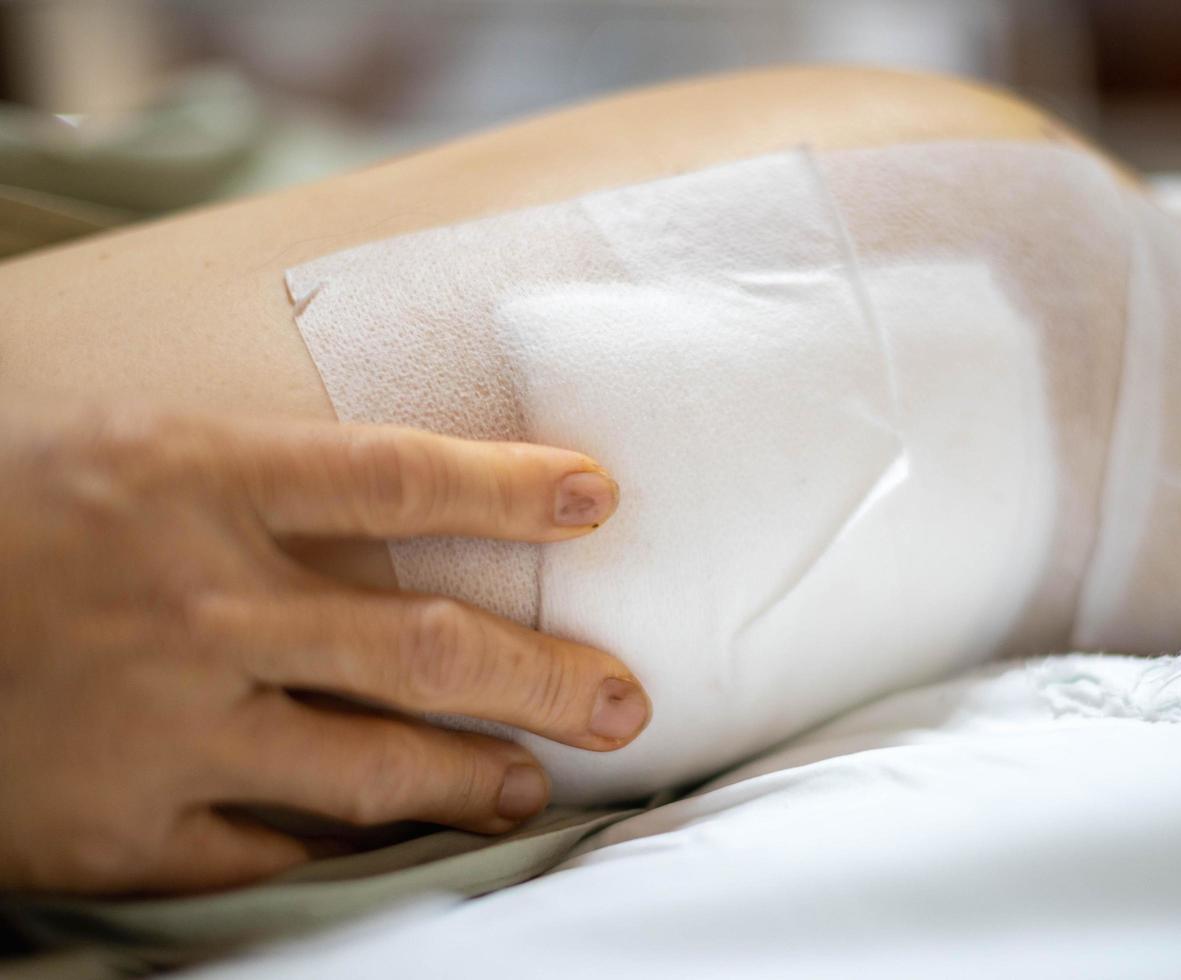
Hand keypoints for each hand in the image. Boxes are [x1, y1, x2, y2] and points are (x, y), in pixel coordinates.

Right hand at [0, 404, 648, 895]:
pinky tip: (402, 843)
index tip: (600, 496)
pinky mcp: (121, 828)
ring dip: (470, 777)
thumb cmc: (4, 516)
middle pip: (421, 642)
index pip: (395, 477)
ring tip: (531, 783)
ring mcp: (164, 725)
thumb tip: (401, 493)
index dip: (510, 486)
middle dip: (544, 676)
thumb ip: (257, 477)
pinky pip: (269, 853)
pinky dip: (349, 849)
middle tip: (624, 703)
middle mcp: (197, 605)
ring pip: (368, 764)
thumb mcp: (124, 450)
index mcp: (192, 482)